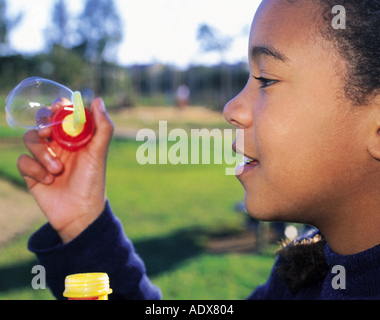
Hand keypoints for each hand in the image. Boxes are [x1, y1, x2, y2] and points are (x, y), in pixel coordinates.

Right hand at [17, 98, 113, 243]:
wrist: (79, 213)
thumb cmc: (92, 181)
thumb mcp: (99, 152)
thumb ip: (102, 127)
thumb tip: (98, 99)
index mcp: (75, 138)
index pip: (63, 115)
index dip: (59, 108)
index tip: (58, 109)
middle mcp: (59, 145)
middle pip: (42, 123)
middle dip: (44, 126)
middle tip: (49, 134)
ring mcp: (45, 158)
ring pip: (31, 140)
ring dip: (42, 154)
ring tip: (57, 170)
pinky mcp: (32, 173)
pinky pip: (23, 161)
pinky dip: (35, 169)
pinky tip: (48, 181)